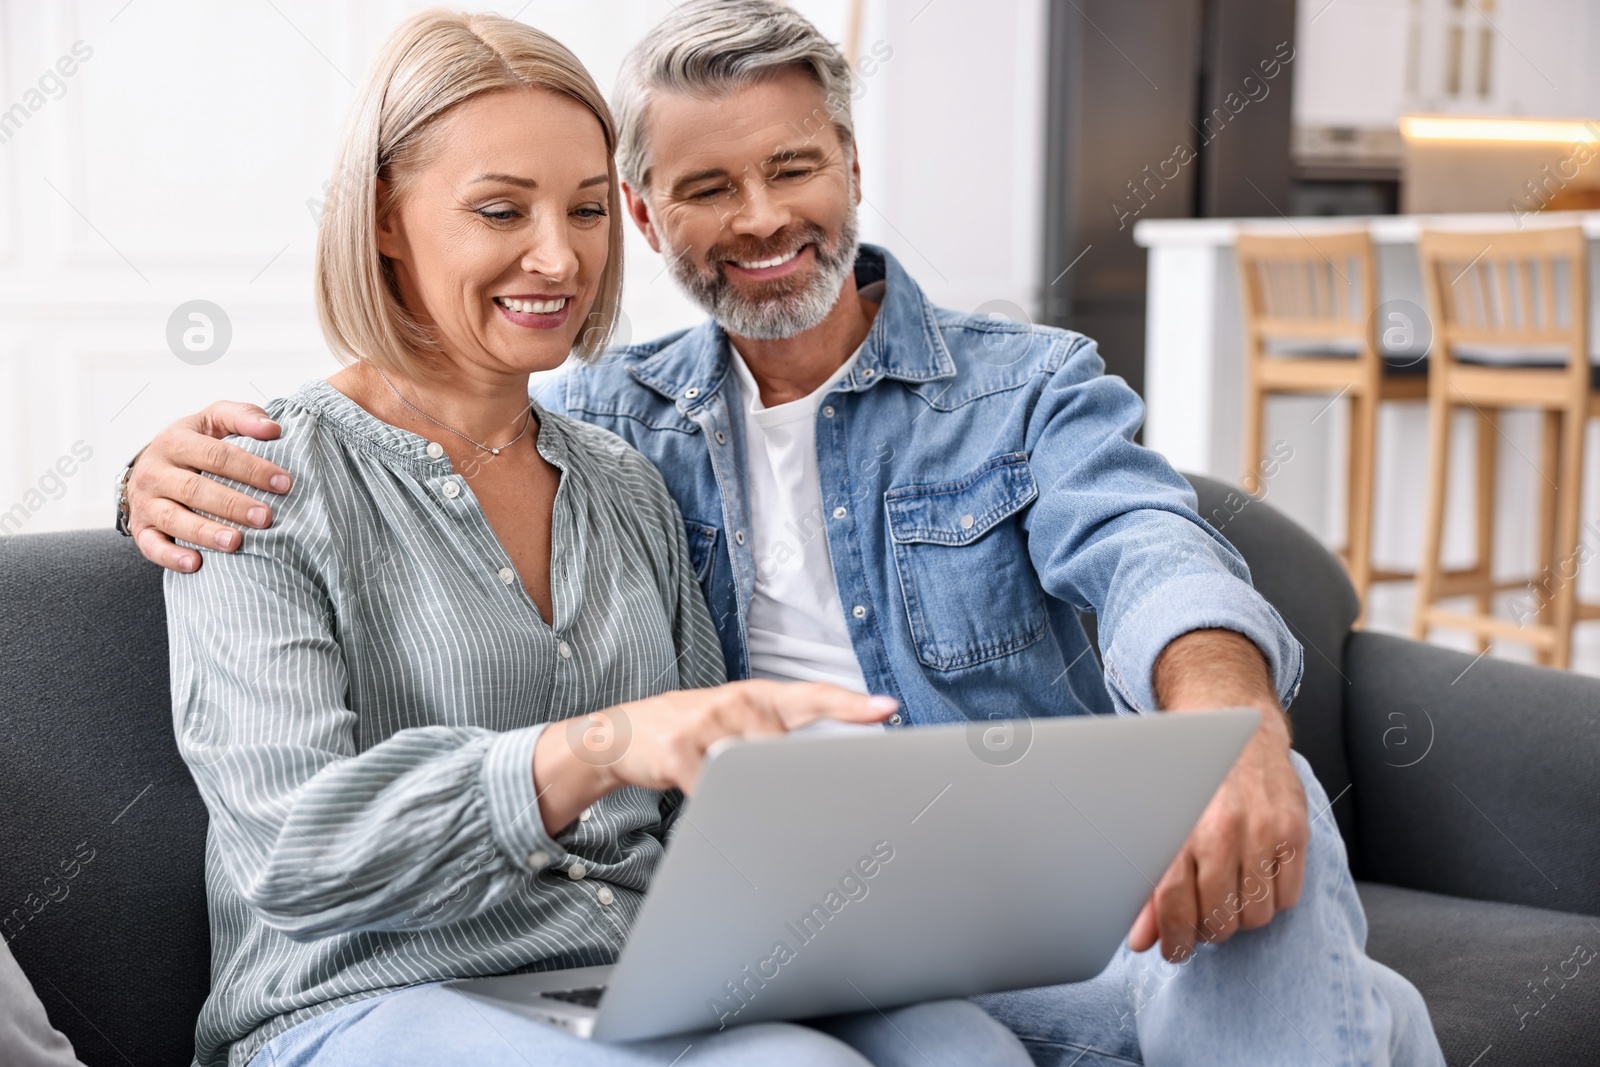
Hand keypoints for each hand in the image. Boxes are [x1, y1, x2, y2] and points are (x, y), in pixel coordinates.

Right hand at [127, 401, 291, 571]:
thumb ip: (242, 416)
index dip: (251, 469)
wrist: (148, 465)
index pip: (216, 455)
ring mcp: (145, 501)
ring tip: (236, 542)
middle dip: (232, 504)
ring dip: (205, 532)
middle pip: (195, 489)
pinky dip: (171, 556)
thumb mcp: (213, 420)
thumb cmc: (192, 444)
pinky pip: (151, 546)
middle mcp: (155, 471)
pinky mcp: (142, 528)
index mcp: (175, 441)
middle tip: (265, 517)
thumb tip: (273, 428)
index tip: (283, 483)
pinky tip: (195, 564)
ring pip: (173, 518)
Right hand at [532, 681, 896, 832]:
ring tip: (722, 784)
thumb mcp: (736, 724)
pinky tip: (699, 793)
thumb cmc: (692, 734)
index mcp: (758, 696)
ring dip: (744, 791)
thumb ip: (774, 739)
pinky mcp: (680, 749)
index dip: (852, 705)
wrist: (621, 734)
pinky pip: (713, 791)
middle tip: (783, 794)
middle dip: (787, 780)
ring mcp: (707, 723)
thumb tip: (818, 774)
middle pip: (784, 751)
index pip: (814, 696)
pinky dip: (712, 804)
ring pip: (750, 770)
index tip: (888, 709)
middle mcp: (737, 701)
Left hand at [1127, 707, 1307, 961]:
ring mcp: (1264, 832)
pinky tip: (1255, 880)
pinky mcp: (1295, 832)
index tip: (1173, 951)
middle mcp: (1223, 830)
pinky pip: (1288, 897)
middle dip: (1207, 929)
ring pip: (1256, 915)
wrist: (1235, 728)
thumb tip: (1142, 940)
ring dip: (1240, 917)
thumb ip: (1150, 885)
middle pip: (1219, 918)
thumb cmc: (1190, 778)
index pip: (1175, 904)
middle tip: (1201, 917)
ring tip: (1227, 897)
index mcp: (1181, 828)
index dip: (1174, 939)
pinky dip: (1272, 900)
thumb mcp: (1159, 821)